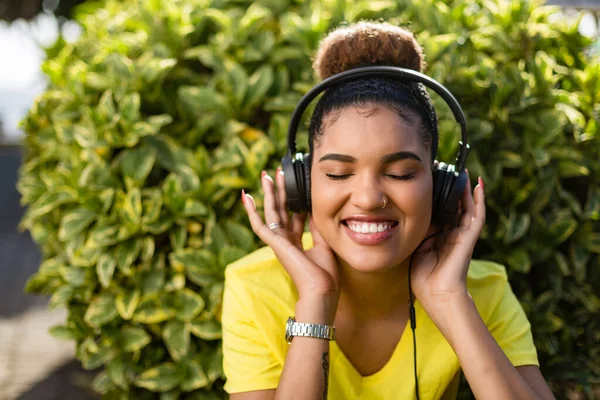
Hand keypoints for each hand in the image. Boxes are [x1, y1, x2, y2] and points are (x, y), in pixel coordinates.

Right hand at [241, 169, 339, 309]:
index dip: (295, 200)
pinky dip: (251, 211)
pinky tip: (247, 197)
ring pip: (270, 212)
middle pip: (280, 210)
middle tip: (277, 172)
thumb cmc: (324, 273)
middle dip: (279, 191)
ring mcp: (278, 242)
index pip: (293, 216)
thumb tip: (314, 208)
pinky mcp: (274, 244)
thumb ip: (316, 226)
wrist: (321, 290)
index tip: (298, 185)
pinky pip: (259, 225)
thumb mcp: (323, 243)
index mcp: (296, 242)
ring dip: (268, 193)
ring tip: (266, 175)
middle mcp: (285, 240)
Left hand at [410, 174, 485, 310]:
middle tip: (447, 168)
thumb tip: (413, 212)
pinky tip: (478, 184)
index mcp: (440, 236)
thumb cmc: (425, 277)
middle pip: (455, 205)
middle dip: (452, 189)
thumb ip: (419, 231)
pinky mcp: (470, 237)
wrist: (437, 295)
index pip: (441, 211)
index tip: (432, 179)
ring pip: (468, 206)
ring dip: (466, 189)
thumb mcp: (417, 248)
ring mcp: (463, 235)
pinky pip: (477, 214)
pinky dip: (479, 199)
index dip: (438, 196)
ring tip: (464, 171)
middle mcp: (453, 233)